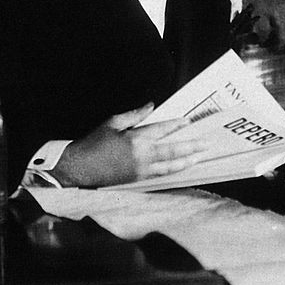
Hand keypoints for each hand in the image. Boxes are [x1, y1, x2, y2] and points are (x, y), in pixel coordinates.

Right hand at [51, 103, 206, 187]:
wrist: (78, 168)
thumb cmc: (93, 143)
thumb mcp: (113, 123)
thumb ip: (135, 114)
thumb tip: (152, 105)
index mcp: (136, 139)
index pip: (163, 130)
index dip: (177, 125)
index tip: (189, 121)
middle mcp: (142, 155)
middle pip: (173, 150)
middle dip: (192, 147)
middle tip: (207, 144)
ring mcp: (141, 169)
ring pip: (170, 166)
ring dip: (187, 161)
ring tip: (200, 157)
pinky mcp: (137, 179)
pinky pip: (160, 175)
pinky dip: (173, 171)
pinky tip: (181, 168)